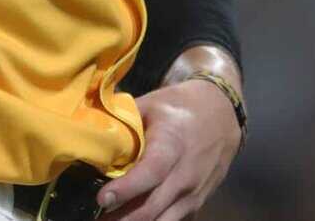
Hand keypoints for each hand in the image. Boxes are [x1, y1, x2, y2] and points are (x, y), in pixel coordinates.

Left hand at [97, 78, 242, 220]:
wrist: (224, 114)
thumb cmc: (181, 106)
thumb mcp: (152, 104)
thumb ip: (123, 121)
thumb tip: (90, 132)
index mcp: (172, 144)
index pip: (151, 173)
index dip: (126, 189)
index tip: (102, 199)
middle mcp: (185, 175)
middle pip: (151, 208)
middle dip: (120, 220)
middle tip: (96, 219)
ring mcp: (193, 194)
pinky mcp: (196, 204)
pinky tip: (131, 218)